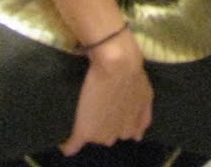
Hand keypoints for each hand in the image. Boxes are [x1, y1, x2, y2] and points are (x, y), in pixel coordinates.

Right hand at [60, 33, 152, 155]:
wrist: (116, 65)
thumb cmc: (133, 77)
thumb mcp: (146, 96)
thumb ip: (143, 118)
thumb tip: (137, 137)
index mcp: (132, 128)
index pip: (123, 134)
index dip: (116, 122)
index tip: (111, 112)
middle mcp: (118, 136)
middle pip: (108, 136)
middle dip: (105, 125)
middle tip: (100, 105)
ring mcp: (100, 135)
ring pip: (93, 138)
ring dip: (90, 129)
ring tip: (86, 110)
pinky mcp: (84, 131)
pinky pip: (73, 145)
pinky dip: (69, 145)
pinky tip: (65, 145)